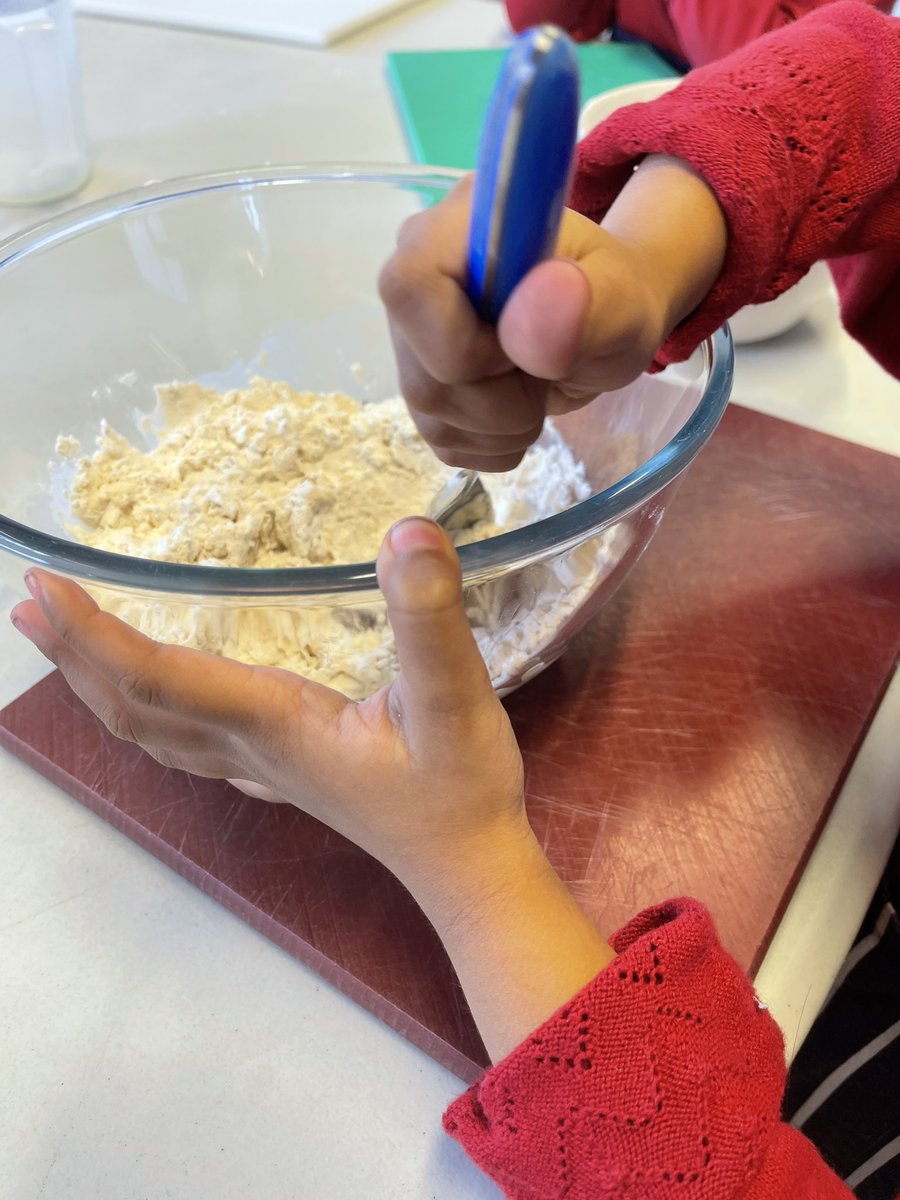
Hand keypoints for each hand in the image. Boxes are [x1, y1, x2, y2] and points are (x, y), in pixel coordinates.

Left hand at [11, 517, 613, 1060]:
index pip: (159, 675)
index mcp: (272, 721)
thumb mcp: (456, 699)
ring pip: (152, 731)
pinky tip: (149, 710)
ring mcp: (258, 769)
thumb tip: (406, 531)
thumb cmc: (460, 788)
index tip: (49, 581)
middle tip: (27, 602)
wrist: (468, 867)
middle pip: (135, 706)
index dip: (97, 630)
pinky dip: (144, 715)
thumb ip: (429, 618)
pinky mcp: (278, 774)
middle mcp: (248, 746)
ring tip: (61, 645)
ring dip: (97, 685)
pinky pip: (184, 744)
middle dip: (75, 654)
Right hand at [379, 156, 726, 470]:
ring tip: (538, 383)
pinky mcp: (417, 386)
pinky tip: (518, 403)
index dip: (464, 345)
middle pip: (425, 380)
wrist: (602, 315)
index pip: (409, 291)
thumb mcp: (624, 297)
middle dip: (502, 400)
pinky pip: (445, 440)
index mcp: (454, 228)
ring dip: (505, 424)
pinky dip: (495, 441)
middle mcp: (414, 278)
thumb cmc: (614, 293)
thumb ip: (588, 302)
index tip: (517, 350)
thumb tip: (529, 320)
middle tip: (548, 369)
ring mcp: (408, 336)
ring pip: (433, 418)